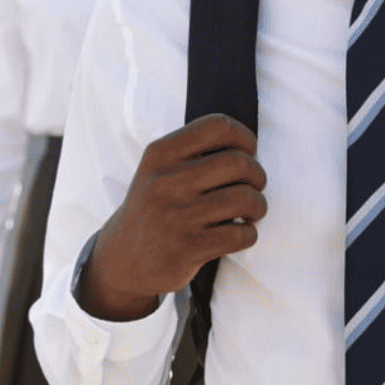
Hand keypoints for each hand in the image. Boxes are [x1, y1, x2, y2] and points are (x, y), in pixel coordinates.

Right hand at [77, 114, 266, 321]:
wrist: (125, 258)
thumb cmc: (157, 207)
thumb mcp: (159, 170)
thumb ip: (195, 152)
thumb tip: (250, 148)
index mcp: (160, 154)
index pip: (217, 126)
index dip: (245, 138)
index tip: (248, 153)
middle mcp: (165, 182)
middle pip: (238, 163)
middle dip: (258, 175)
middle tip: (254, 187)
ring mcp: (175, 217)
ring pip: (244, 199)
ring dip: (258, 206)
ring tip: (251, 212)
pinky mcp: (186, 249)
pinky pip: (239, 235)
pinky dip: (249, 234)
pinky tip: (240, 233)